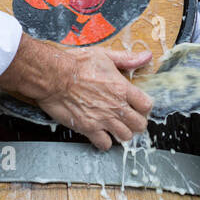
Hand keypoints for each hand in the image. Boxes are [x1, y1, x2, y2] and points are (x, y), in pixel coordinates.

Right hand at [34, 47, 153, 149]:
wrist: (53, 77)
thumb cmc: (75, 64)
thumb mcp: (104, 55)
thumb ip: (126, 59)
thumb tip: (146, 57)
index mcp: (122, 88)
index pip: (146, 105)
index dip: (144, 106)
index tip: (138, 105)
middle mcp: (115, 106)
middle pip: (140, 124)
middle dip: (136, 121)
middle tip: (128, 117)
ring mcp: (103, 119)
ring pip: (125, 136)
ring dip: (122, 132)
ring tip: (115, 125)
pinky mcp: (88, 128)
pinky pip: (105, 144)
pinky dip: (104, 141)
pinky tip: (100, 133)